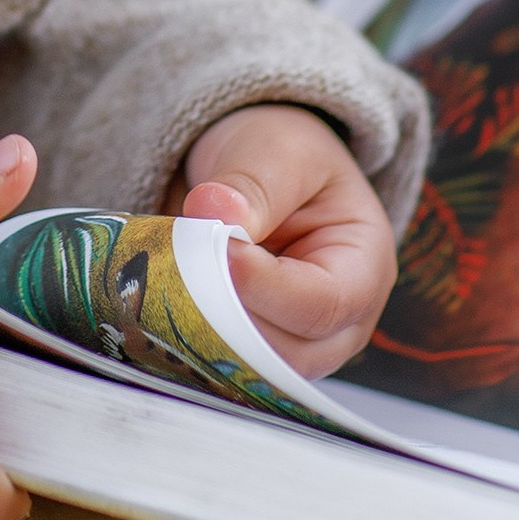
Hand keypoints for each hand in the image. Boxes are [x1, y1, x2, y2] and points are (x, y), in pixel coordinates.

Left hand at [174, 103, 394, 378]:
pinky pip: (214, 362)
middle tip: (179, 267)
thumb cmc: (284, 157)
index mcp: (364, 269)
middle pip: (286, 353)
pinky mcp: (245, 350)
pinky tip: (154, 300)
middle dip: (227, 314)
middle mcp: (336, 325)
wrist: (259, 168)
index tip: (216, 248)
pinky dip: (181, 336)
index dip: (264, 285)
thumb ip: (251, 183)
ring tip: (165, 277)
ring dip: (198, 329)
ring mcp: (291, 345)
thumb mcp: (278, 151)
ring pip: (246, 368)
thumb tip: (212, 211)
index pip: (321, 304)